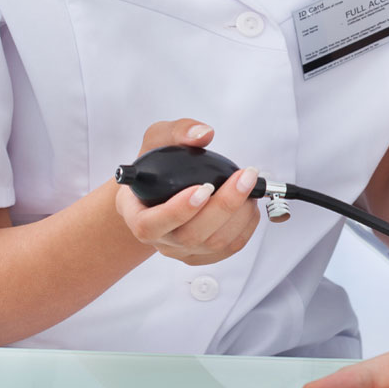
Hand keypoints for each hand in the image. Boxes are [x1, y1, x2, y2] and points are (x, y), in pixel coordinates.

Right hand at [115, 119, 261, 265]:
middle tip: (244, 178)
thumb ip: (177, 132)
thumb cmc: (158, 167)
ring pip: (215, 244)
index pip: (152, 225)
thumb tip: (203, 134)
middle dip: (224, 206)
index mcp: (137, 216)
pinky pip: (230, 248)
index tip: (203, 188)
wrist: (161, 190)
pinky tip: (249, 204)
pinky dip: (246, 226)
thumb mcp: (158, 140)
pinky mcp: (204, 255)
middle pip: (191, 235)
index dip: (179, 210)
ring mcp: (182, 250)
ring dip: (240, 215)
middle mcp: (160, 239)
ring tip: (250, 187)